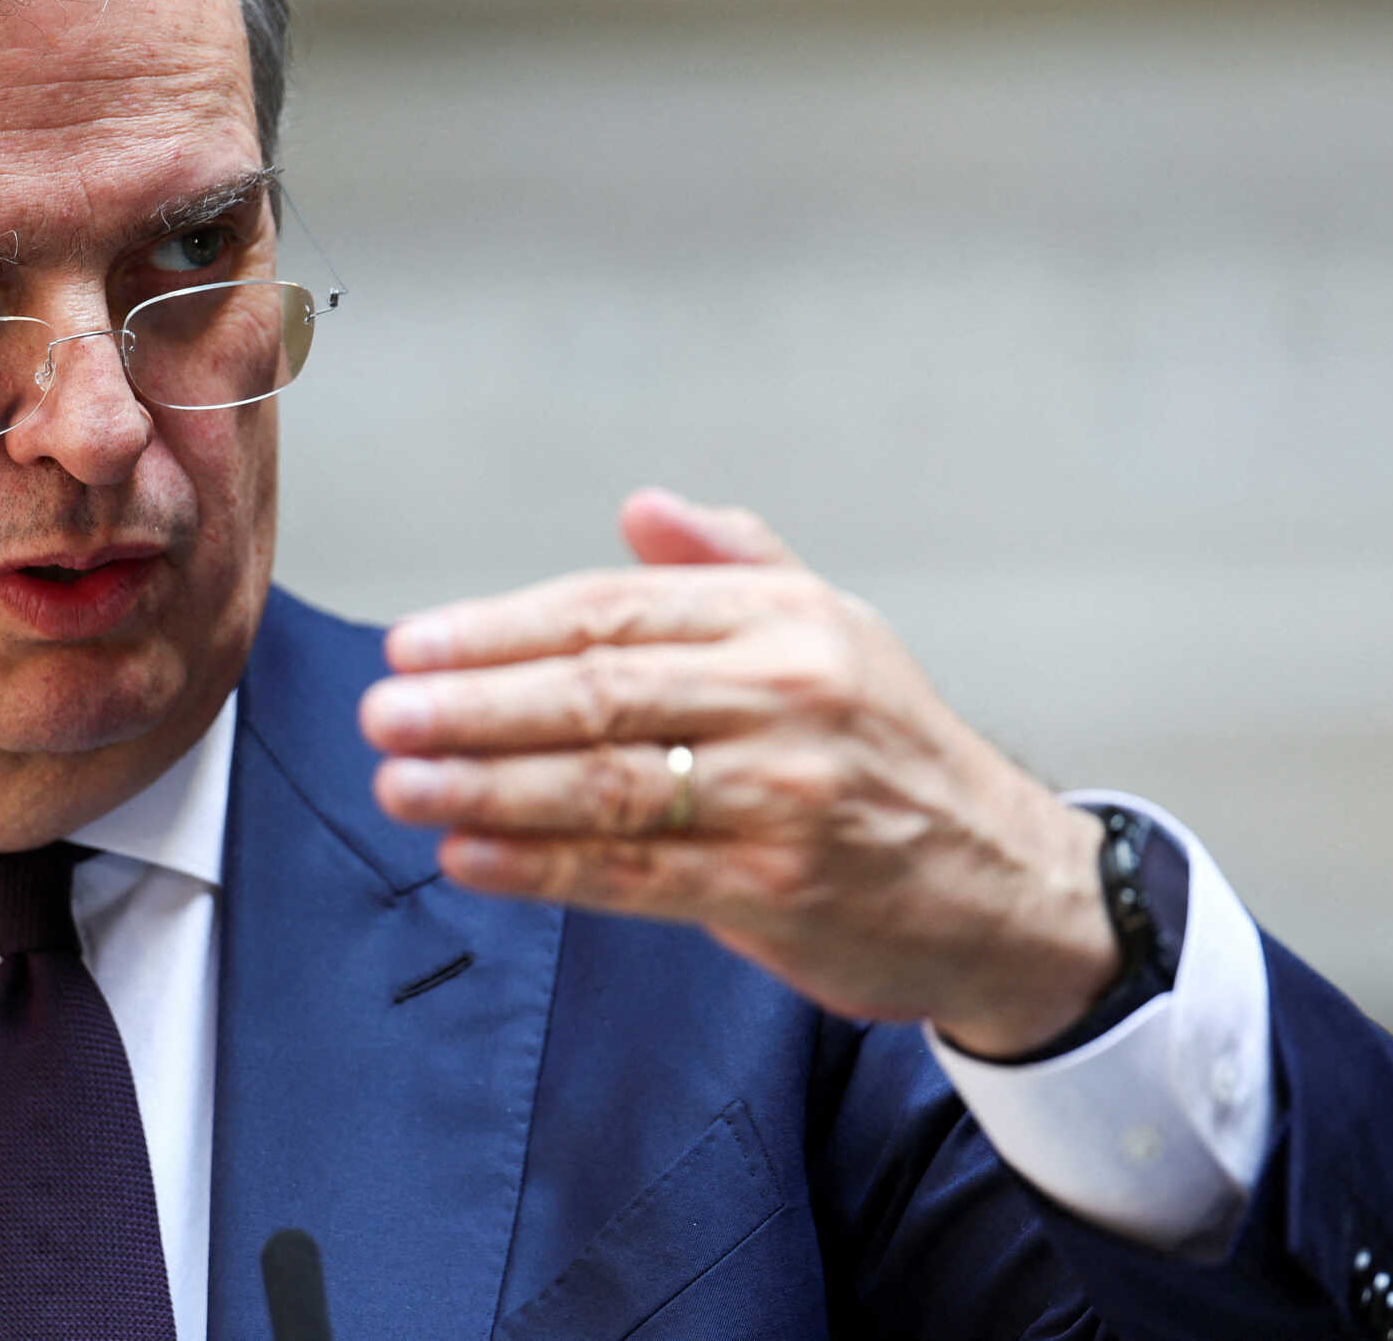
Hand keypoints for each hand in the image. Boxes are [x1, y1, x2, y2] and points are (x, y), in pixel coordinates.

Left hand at [364, 488, 1121, 1057]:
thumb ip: (731, 564)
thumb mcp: (835, 628)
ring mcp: (785, 795)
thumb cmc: (894, 751)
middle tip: (382, 713)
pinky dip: (540, 866)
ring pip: (605, 785)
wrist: (1009, 884)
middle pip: (598, 691)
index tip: (411, 646)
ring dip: (485, 786)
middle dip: (474, 705)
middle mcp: (788, 695)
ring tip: (400, 783)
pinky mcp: (779, 888)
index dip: (499, 629)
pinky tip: (468, 855)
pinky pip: (633, 875)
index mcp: (785, 620)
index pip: (612, 610)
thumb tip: (641, 505)